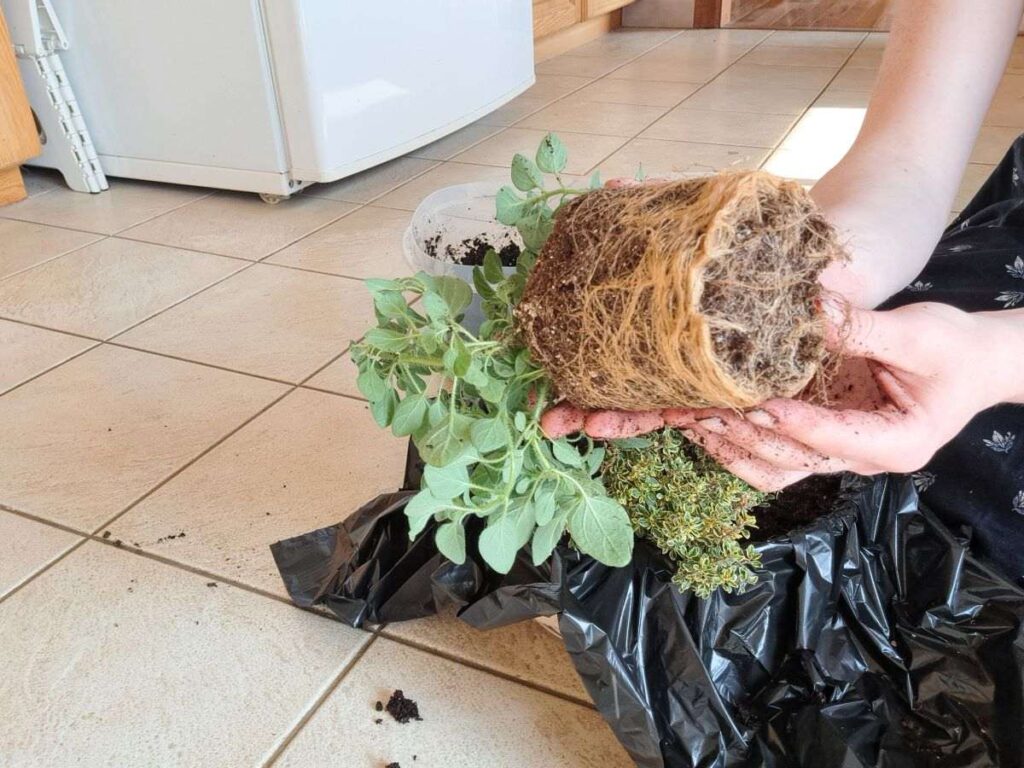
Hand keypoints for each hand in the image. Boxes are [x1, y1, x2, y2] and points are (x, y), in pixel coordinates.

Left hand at [669, 302, 1023, 490]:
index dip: (793, 422)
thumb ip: (862, 328)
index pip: (833, 437)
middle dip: (743, 437)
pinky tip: (703, 419)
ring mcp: (837, 452)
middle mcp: (860, 458)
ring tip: (686, 420)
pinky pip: (772, 453)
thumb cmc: (954, 351)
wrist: (971, 365)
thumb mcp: (916, 334)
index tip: (757, 405)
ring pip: (774, 467)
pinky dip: (736, 441)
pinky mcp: (820, 437)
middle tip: (699, 412)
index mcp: (894, 443)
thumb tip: (808, 309)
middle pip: (792, 461)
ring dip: (729, 448)